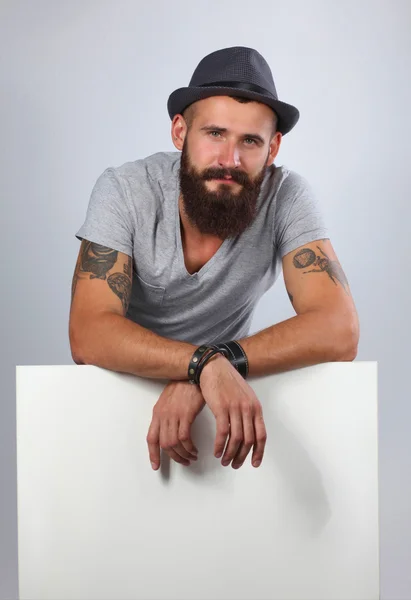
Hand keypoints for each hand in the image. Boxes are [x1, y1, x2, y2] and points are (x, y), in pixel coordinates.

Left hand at [146, 380, 205, 469]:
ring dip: (183, 454)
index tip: (156, 465)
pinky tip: (195, 449)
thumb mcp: (170, 401)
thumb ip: (167, 415)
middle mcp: (163, 416)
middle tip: (184, 461)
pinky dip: (190, 447)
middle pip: (164, 444)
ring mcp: (173, 415)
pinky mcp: (185, 414)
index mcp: (158, 413)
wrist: (193, 373)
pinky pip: (185, 438)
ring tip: (192, 456)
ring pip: (174, 443)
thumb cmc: (184, 385)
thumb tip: (170, 429)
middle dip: (174, 457)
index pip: (151, 438)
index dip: (153, 454)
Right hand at [199, 354, 266, 468]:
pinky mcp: (221, 408)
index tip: (254, 463)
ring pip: (236, 439)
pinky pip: (223, 433)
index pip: (261, 435)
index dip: (258, 452)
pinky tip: (216, 451)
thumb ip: (248, 411)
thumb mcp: (245, 396)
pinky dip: (220, 445)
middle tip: (235, 465)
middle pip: (248, 440)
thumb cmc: (228, 381)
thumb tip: (249, 429)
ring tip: (224, 461)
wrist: (214, 367)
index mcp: (255, 408)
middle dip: (242, 456)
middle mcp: (248, 409)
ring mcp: (235, 408)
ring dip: (230, 453)